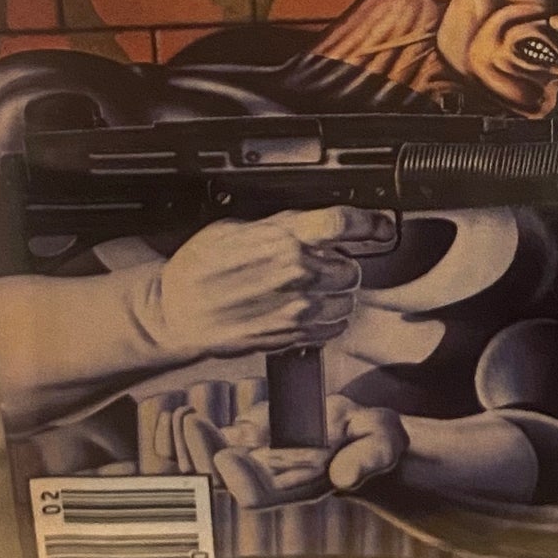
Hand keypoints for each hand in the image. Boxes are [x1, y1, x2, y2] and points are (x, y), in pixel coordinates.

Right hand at [149, 206, 393, 365]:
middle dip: (340, 264)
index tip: (381, 226)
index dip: (370, 224)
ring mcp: (297, 308)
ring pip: (347, 299)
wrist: (176, 313)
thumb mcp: (236, 228)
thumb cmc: (199, 267)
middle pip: (351, 266)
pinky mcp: (293, 336)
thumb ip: (282, 225)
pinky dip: (328, 319)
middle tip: (320, 264)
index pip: (343, 224)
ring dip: (336, 294)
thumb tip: (316, 221)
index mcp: (282, 238)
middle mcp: (296, 273)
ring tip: (310, 290)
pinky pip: (334, 327)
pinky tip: (306, 311)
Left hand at [174, 395, 408, 509]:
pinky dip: (189, 433)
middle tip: (189, 419)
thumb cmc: (373, 440)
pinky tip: (177, 413)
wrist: (359, 438)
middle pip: (220, 482)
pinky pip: (206, 444)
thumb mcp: (382, 441)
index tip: (227, 454)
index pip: (258, 495)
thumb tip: (345, 476)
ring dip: (187, 444)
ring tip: (181, 412)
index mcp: (295, 486)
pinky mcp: (242, 442)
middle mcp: (267, 480)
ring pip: (205, 465)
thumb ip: (370, 457)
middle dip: (201, 454)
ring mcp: (250, 463)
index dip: (240, 479)